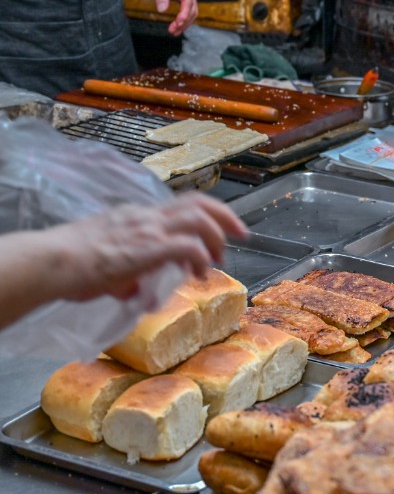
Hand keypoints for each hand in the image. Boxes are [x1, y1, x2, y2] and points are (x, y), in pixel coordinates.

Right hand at [55, 192, 246, 301]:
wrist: (52, 262)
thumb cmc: (70, 266)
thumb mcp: (105, 265)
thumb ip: (126, 274)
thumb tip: (134, 289)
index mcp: (136, 216)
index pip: (179, 206)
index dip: (205, 217)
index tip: (219, 233)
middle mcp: (146, 216)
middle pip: (197, 203)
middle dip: (225, 217)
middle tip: (241, 235)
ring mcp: (147, 229)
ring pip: (198, 218)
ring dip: (216, 237)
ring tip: (220, 259)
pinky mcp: (148, 247)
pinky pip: (188, 245)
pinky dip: (201, 258)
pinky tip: (201, 274)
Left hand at [142, 0, 197, 35]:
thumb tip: (162, 10)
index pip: (187, 1)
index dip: (183, 14)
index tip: (177, 23)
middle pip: (192, 9)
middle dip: (184, 22)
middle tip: (172, 31)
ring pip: (193, 11)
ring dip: (184, 23)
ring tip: (173, 31)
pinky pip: (189, 9)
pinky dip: (183, 19)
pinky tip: (176, 25)